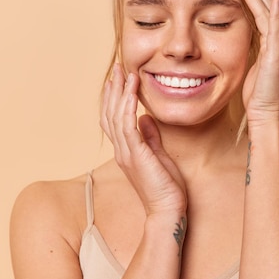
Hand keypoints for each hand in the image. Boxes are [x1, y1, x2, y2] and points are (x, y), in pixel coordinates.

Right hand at [101, 64, 186, 215]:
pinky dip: (128, 106)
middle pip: (110, 113)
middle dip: (113, 89)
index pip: (114, 119)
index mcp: (126, 150)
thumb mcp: (158, 155)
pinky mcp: (136, 155)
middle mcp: (121, 149)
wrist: (168, 210)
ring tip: (125, 72)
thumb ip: (150, 137)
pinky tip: (132, 91)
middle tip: (116, 68)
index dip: (114, 98)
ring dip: (120, 92)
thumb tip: (145, 118)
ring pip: (116, 116)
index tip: (117, 79)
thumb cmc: (166, 187)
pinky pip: (127, 125)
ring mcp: (126, 152)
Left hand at [233, 0, 278, 126]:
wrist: (267, 117)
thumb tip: (227, 45)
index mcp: (270, 43)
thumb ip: (242, 53)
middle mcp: (278, 41)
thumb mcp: (246, 69)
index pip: (262, 10)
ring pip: (271, 11)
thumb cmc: (257, 98)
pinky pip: (276, 30)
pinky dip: (276, 13)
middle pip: (268, 4)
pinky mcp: (277, 56)